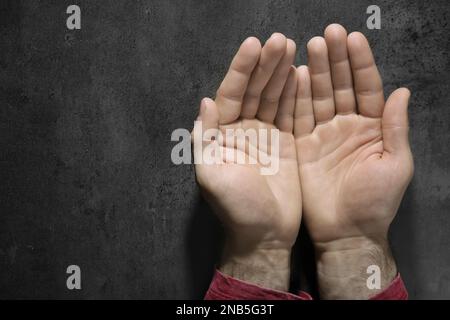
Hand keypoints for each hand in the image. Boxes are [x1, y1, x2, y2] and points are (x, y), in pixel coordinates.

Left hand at [193, 34, 301, 289]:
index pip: (230, 93)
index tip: (255, 44)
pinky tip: (302, 73)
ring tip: (292, 47)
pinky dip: (295, 94)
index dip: (241, 69)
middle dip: (265, 64)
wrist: (264, 235)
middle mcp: (242, 129)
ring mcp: (265, 135)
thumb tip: (205, 101)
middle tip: (281, 39)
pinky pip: (290, 112)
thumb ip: (205, 139)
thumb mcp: (212, 176)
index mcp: (222, 134)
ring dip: (280, 72)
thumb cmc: (236, 209)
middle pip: (253, 90)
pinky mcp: (285, 143)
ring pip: (272, 97)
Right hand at [294, 24, 412, 297]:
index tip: (353, 38)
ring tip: (309, 46)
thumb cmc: (375, 202)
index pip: (367, 88)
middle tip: (328, 34)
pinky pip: (298, 117)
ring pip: (317, 96)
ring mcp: (322, 134)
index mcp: (372, 127)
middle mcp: (346, 125)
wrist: (345, 232)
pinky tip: (293, 76)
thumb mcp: (395, 165)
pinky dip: (295, 97)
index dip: (361, 63)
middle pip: (340, 86)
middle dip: (335, 60)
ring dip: (314, 72)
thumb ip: (396, 128)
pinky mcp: (302, 145)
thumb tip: (401, 91)